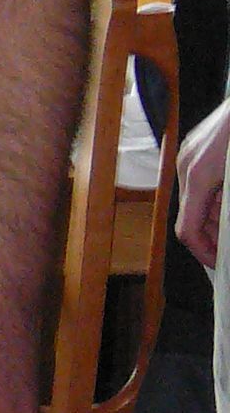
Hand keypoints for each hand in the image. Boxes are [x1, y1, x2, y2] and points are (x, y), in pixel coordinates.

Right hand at [177, 96, 229, 268]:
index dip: (203, 253)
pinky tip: (228, 200)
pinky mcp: (195, 148)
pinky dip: (213, 199)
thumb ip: (227, 204)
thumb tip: (223, 229)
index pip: (188, 230)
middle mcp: (187, 167)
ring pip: (195, 201)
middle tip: (228, 248)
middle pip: (190, 217)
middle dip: (211, 237)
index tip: (219, 264)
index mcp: (199, 176)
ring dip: (214, 218)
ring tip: (229, 225)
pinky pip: (198, 183)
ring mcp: (189, 155)